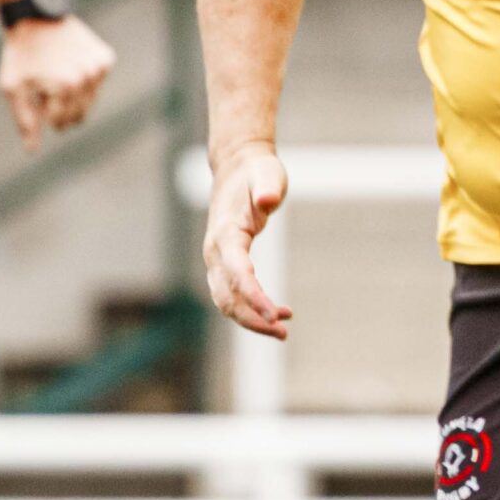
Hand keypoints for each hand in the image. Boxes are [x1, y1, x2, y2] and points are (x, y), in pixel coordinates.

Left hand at [0, 14, 115, 150]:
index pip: (60, 123)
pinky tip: (70, 63)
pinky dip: (85, 79)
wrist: (36, 17)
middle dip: (61, 108)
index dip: (44, 112)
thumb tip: (33, 151)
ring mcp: (99, 67)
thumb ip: (25, 121)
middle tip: (47, 87)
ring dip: (73, 95)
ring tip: (57, 74)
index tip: (35, 93)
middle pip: (80, 116)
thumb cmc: (20, 55)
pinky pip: (97, 83)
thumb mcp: (13, 89)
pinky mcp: (106, 58)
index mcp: (65, 88)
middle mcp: (87, 78)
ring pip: (90, 101)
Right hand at [202, 143, 293, 338]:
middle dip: (252, 318)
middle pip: (226, 296)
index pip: (237, 273)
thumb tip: (267, 202)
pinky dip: (251, 309)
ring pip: (226, 302)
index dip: (254, 296)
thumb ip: (267, 188)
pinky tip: (278, 313)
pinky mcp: (224, 265)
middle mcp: (215, 251)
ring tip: (284, 331)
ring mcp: (216, 260)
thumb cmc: (256, 172)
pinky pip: (232, 295)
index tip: (275, 315)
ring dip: (251, 320)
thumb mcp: (267, 174)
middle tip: (284, 331)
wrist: (237, 168)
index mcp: (225, 233)